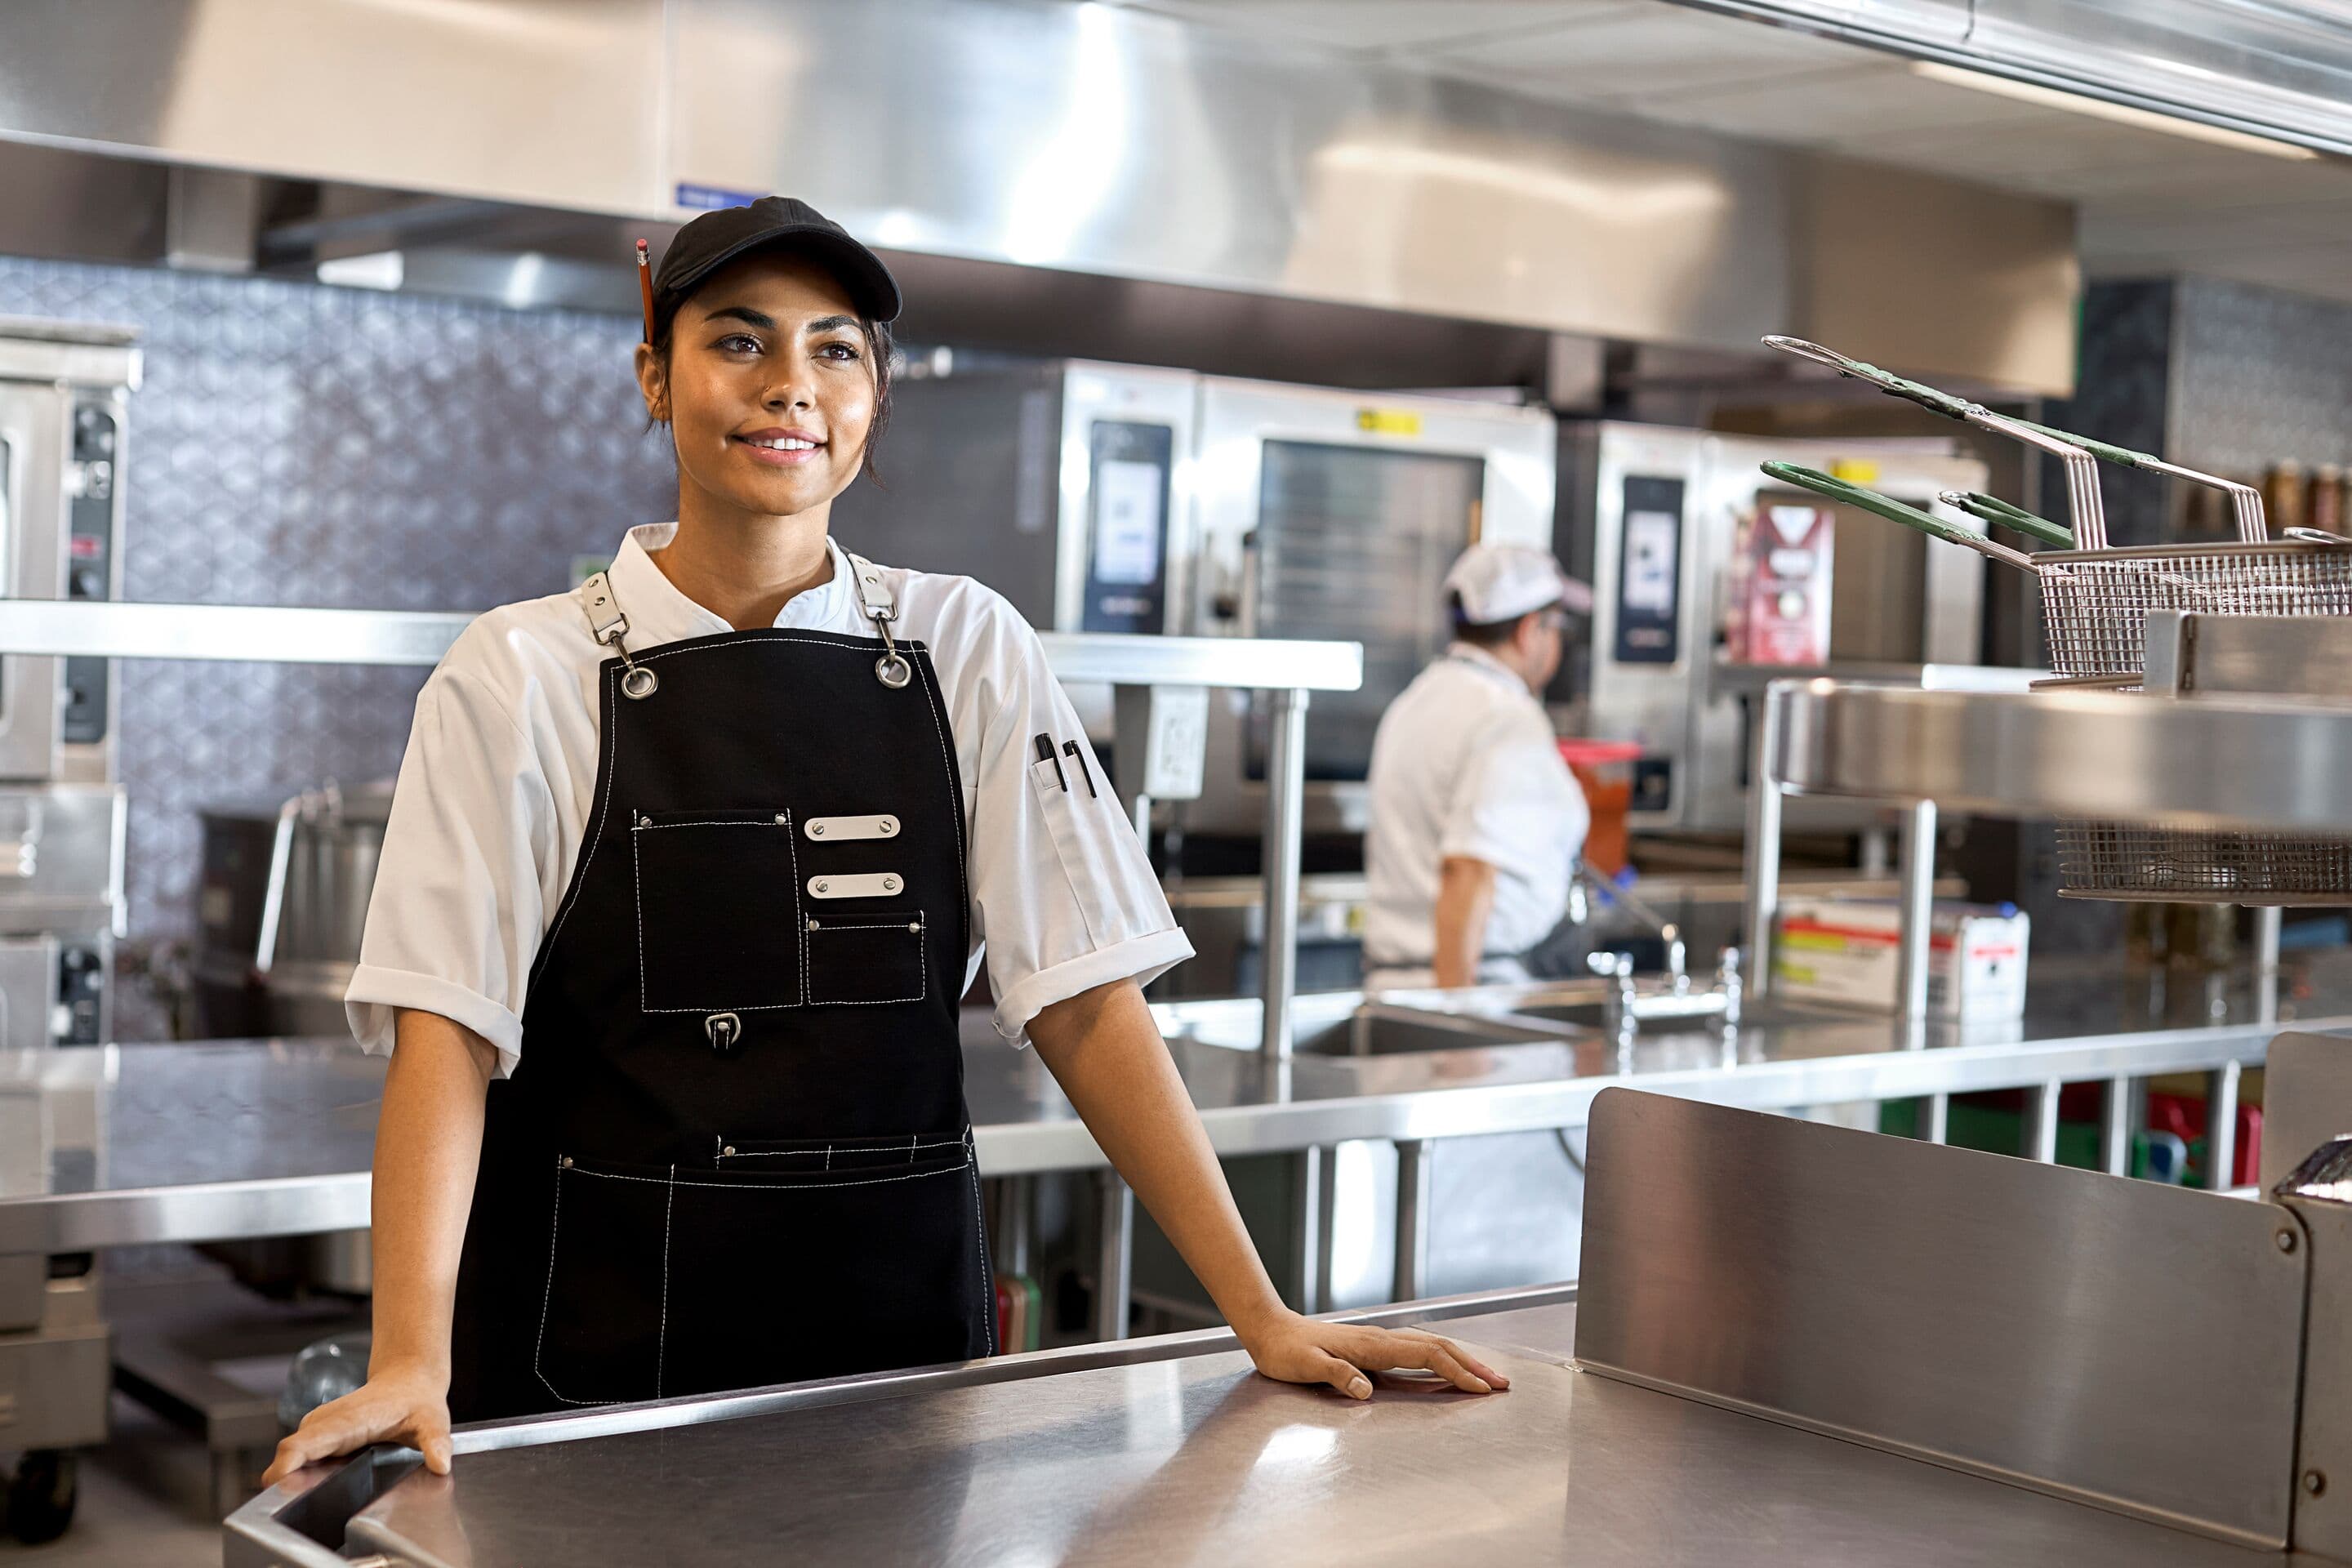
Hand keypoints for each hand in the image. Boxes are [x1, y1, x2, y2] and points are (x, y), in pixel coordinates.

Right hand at [262, 1362, 452, 1485]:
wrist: (409, 1379)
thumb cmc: (417, 1400)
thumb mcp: (432, 1422)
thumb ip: (436, 1443)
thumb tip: (440, 1463)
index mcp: (345, 1421)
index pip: (299, 1446)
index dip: (285, 1471)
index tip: (282, 1491)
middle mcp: (324, 1423)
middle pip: (288, 1457)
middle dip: (288, 1483)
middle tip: (306, 1504)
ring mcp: (318, 1428)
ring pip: (291, 1458)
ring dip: (295, 1479)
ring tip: (319, 1493)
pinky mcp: (318, 1434)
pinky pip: (299, 1457)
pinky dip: (303, 1473)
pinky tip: (322, 1483)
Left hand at [1238, 1311, 1508, 1399]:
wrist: (1270, 1329)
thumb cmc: (1286, 1352)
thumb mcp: (1305, 1366)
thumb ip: (1336, 1376)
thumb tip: (1365, 1391)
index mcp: (1372, 1347)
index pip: (1426, 1357)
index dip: (1457, 1373)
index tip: (1482, 1389)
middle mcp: (1381, 1339)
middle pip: (1439, 1348)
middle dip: (1473, 1365)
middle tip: (1502, 1384)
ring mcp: (1379, 1340)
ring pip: (1431, 1346)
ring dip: (1462, 1360)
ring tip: (1486, 1376)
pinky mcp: (1373, 1346)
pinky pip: (1417, 1350)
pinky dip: (1442, 1358)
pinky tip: (1447, 1368)